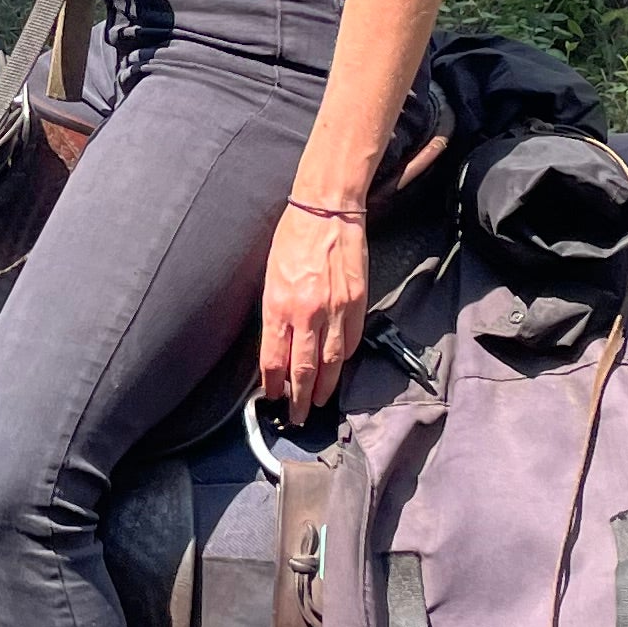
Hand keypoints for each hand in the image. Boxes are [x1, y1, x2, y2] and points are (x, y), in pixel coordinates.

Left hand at [260, 200, 367, 422]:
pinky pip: (351, 342)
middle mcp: (306, 313)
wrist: (327, 210)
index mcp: (278, 305)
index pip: (272, 359)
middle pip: (302, 370)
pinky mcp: (357, 303)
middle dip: (298, 398)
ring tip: (318, 402)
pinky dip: (344, 360)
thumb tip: (276, 346)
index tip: (273, 396)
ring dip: (323, 387)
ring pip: (330, 363)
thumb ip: (273, 314)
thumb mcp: (270, 276)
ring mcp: (335, 310)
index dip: (273, 383)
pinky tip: (337, 370)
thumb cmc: (293, 238)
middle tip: (297, 416)